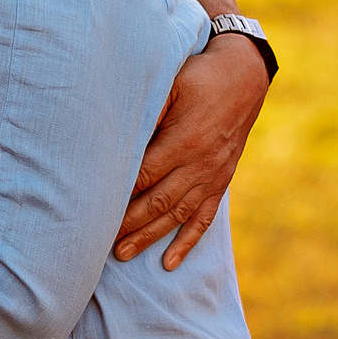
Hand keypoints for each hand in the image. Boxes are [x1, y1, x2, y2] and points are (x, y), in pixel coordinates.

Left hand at [116, 33, 268, 268]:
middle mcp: (200, 164)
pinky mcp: (221, 181)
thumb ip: (149, 109)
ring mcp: (212, 176)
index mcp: (185, 140)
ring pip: (177, 215)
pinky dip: (187, 242)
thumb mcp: (172, 83)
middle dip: (128, 224)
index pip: (144, 175)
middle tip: (97, 241)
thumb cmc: (199, 77)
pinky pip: (204, 218)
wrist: (244, 77)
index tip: (93, 207)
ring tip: (123, 254)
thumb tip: (120, 132)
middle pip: (157, 202)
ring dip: (150, 237)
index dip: (118, 193)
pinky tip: (170, 262)